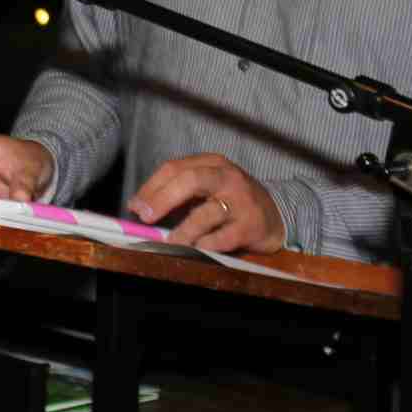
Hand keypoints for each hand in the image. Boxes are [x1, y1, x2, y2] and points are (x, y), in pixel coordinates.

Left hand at [129, 153, 283, 251]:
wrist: (277, 215)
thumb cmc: (231, 200)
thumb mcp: (206, 188)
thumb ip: (174, 193)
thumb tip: (137, 207)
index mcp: (211, 164)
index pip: (174, 168)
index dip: (151, 187)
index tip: (134, 206)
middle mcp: (227, 177)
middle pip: (190, 180)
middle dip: (162, 199)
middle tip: (144, 218)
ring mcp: (241, 201)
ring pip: (206, 213)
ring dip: (182, 230)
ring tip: (168, 242)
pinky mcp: (251, 226)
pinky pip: (223, 237)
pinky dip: (205, 244)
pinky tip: (196, 247)